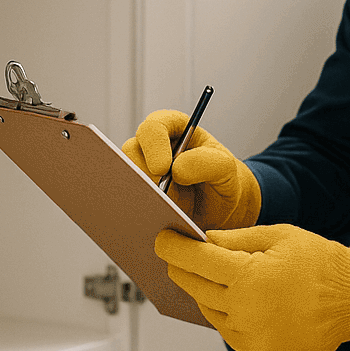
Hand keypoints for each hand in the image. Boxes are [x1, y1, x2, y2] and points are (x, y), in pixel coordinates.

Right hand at [123, 110, 261, 229]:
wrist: (224, 210)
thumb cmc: (224, 180)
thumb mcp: (226, 168)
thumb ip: (207, 163)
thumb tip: (176, 170)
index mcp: (173, 129)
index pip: (154, 127)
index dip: (154, 145)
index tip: (162, 168)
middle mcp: (152, 149)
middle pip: (130, 152)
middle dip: (139, 172)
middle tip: (156, 193)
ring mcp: (143, 173)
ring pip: (124, 178)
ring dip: (136, 193)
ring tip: (153, 210)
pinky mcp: (140, 197)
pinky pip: (127, 201)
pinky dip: (136, 210)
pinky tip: (149, 223)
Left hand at [154, 224, 349, 350]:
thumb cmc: (321, 262)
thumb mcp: (278, 236)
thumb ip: (236, 239)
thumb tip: (203, 240)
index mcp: (248, 277)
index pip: (196, 261)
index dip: (174, 249)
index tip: (162, 241)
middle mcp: (245, 311)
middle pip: (197, 288)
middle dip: (183, 271)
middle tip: (177, 260)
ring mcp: (254, 338)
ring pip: (212, 314)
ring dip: (206, 295)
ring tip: (210, 281)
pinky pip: (232, 335)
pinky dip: (228, 319)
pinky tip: (235, 304)